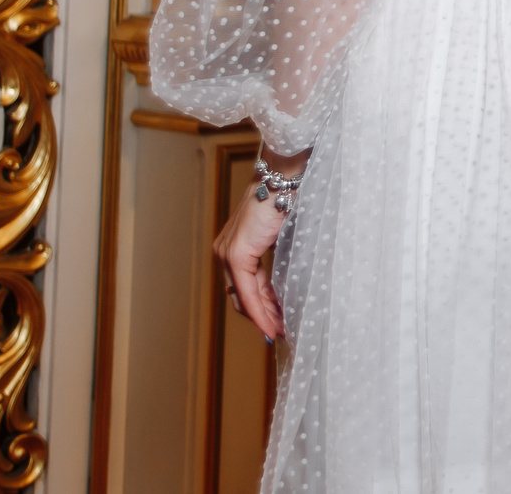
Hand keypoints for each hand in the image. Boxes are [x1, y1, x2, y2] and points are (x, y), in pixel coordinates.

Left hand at [215, 170, 293, 340]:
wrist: (283, 179)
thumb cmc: (286, 200)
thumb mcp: (278, 236)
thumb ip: (274, 258)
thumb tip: (284, 284)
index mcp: (233, 246)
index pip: (242, 286)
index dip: (259, 308)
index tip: (275, 323)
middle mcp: (224, 251)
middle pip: (240, 296)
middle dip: (261, 316)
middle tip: (279, 331)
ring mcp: (227, 254)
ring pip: (242, 297)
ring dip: (262, 317)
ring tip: (279, 331)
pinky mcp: (236, 255)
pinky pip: (247, 291)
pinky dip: (260, 310)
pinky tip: (272, 324)